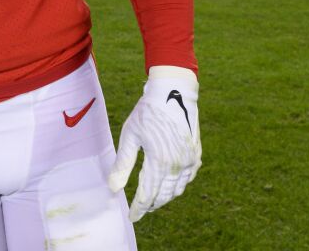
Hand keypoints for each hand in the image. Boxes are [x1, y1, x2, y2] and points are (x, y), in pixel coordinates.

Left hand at [108, 66, 201, 221]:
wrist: (173, 93)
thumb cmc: (146, 112)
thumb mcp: (129, 136)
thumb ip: (122, 164)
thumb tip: (113, 188)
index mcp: (159, 161)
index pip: (147, 194)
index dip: (139, 208)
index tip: (131, 216)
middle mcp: (178, 165)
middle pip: (164, 195)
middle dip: (151, 205)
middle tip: (139, 211)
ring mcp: (190, 160)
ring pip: (178, 189)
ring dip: (164, 198)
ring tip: (151, 201)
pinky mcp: (196, 155)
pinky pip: (187, 178)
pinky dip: (177, 186)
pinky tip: (168, 186)